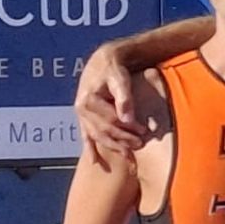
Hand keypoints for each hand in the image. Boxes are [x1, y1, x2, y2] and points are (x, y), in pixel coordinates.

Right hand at [76, 44, 146, 159]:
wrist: (102, 61)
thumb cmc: (113, 68)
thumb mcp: (120, 79)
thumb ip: (124, 98)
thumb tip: (128, 120)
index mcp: (88, 100)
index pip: (111, 121)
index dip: (128, 128)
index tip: (144, 132)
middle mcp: (80, 109)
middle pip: (103, 131)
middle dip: (122, 140)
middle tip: (140, 145)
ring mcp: (80, 114)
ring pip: (96, 136)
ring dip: (112, 147)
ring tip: (129, 156)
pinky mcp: (83, 117)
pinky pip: (86, 136)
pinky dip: (90, 150)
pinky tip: (95, 162)